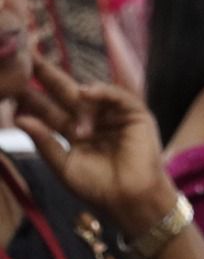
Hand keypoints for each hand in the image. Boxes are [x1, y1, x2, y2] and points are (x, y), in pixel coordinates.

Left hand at [13, 52, 177, 237]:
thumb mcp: (64, 166)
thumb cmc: (99, 189)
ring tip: (47, 78)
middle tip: (27, 57)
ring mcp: (114, 116)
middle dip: (47, 76)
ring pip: (88, 94)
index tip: (10, 83)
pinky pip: (118, 97)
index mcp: (73, 132)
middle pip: (66, 94)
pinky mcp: (136, 116)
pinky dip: (102, 92)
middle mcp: (92, 120)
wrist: (130, 201)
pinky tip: (85, 91)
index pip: (49, 109)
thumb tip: (20, 119)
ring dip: (69, 88)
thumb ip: (44, 142)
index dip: (31, 96)